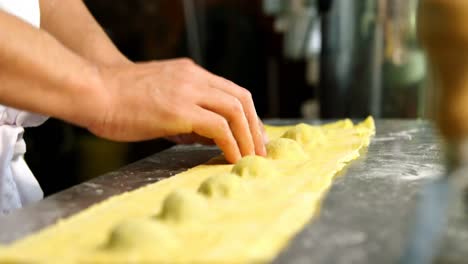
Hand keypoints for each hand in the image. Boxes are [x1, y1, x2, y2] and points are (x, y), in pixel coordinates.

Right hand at [88, 58, 265, 162]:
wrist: (92, 91)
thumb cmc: (119, 99)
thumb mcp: (161, 100)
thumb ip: (187, 115)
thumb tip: (210, 137)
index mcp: (190, 73)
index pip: (232, 91)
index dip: (249, 115)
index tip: (253, 135)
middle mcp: (194, 78)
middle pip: (242, 98)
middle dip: (255, 126)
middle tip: (259, 149)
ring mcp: (188, 91)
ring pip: (235, 110)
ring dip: (248, 136)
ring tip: (251, 157)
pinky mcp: (179, 109)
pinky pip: (219, 127)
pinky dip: (231, 144)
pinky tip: (233, 157)